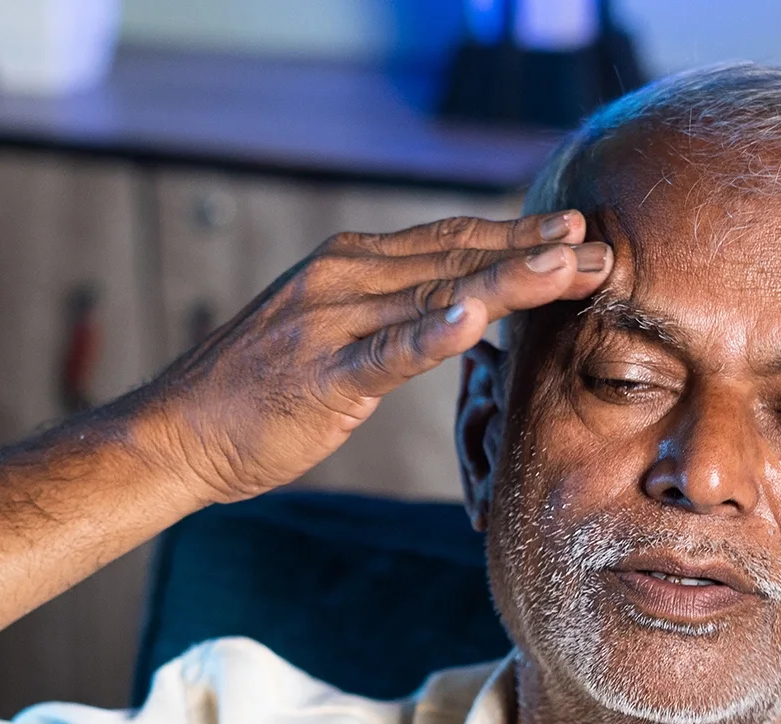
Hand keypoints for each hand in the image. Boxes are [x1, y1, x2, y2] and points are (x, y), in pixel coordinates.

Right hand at [123, 210, 611, 502]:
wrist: (178, 432)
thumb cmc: (258, 392)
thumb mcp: (334, 336)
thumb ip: (393, 315)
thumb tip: (463, 310)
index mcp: (352, 263)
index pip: (452, 242)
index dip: (519, 236)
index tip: (579, 236)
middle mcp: (345, 276)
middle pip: (458, 257)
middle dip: (535, 253)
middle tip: (602, 249)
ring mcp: (331, 321)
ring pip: (437, 294)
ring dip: (508, 280)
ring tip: (568, 268)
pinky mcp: (321, 373)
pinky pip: (388, 351)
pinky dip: (432, 332)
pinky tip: (475, 318)